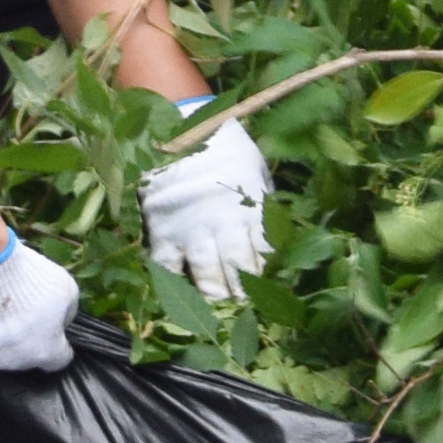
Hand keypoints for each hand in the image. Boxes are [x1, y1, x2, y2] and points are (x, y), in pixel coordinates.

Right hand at [0, 230, 82, 374]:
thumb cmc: (27, 280)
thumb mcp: (65, 288)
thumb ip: (67, 310)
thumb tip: (62, 320)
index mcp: (45, 352)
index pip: (59, 360)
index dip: (57, 343)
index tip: (52, 329)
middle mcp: (16, 363)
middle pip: (26, 357)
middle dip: (26, 339)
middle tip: (20, 313)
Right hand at [140, 119, 269, 299]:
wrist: (180, 126)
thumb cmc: (225, 150)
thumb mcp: (255, 172)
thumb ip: (263, 205)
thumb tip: (279, 241)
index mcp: (250, 208)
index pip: (264, 252)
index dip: (270, 278)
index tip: (275, 300)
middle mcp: (222, 222)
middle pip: (237, 268)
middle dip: (245, 295)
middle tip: (249, 316)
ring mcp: (191, 228)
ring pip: (206, 274)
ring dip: (216, 297)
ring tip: (221, 316)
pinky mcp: (162, 230)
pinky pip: (168, 267)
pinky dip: (174, 287)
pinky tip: (180, 303)